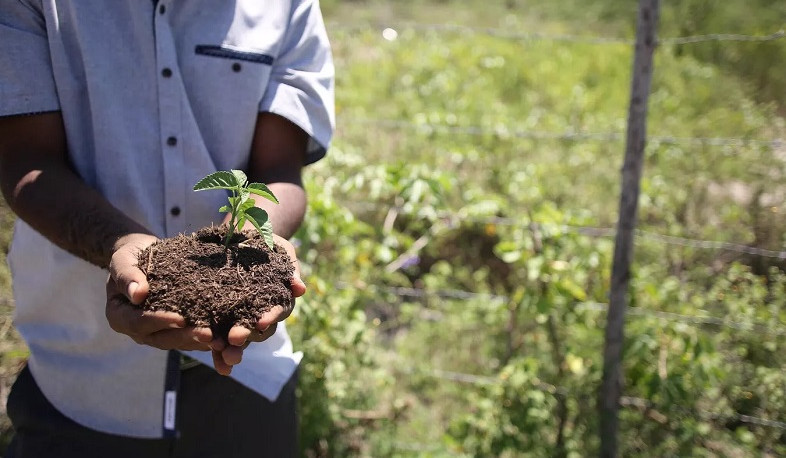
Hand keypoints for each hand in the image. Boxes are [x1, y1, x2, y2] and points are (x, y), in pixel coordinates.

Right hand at [105, 233, 213, 350]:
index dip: (159, 321)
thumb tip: (138, 294)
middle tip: (208, 335)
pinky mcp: (172, 330)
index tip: (180, 318)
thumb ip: (127, 276)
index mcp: (119, 316)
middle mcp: (137, 330)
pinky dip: (204, 340)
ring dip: (198, 342)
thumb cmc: (130, 256)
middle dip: (185, 336)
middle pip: (161, 338)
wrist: (143, 255)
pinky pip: (187, 338)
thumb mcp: (123, 260)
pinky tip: (223, 338)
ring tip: (220, 340)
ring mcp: (155, 333)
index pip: (138, 322)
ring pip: (177, 342)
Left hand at [209, 233, 305, 374]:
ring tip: (222, 352)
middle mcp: (262, 314)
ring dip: (232, 348)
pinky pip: (220, 337)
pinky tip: (210, 353)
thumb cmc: (267, 245)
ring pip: (240, 338)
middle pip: (258, 331)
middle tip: (235, 339)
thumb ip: (291, 270)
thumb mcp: (282, 251)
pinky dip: (217, 349)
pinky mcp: (223, 319)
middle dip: (247, 335)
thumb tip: (300, 289)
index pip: (277, 312)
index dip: (270, 317)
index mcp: (279, 300)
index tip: (261, 322)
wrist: (242, 239)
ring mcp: (242, 319)